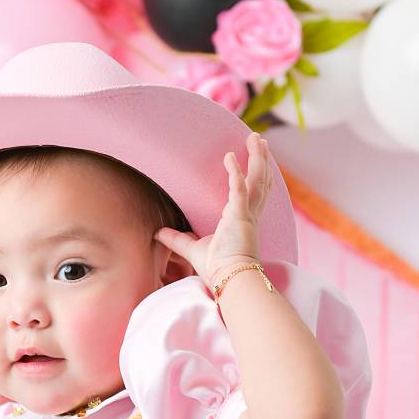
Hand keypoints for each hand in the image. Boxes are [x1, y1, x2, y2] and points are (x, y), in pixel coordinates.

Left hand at [155, 132, 272, 289]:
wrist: (228, 279)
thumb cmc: (217, 268)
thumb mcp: (192, 249)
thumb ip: (177, 239)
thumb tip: (158, 233)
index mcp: (241, 219)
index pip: (252, 192)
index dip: (254, 175)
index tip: (253, 158)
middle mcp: (249, 214)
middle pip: (260, 181)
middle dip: (260, 159)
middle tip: (259, 140)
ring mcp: (247, 214)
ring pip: (257, 180)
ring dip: (257, 158)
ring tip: (257, 139)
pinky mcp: (241, 216)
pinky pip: (239, 189)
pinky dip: (235, 173)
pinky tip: (229, 157)